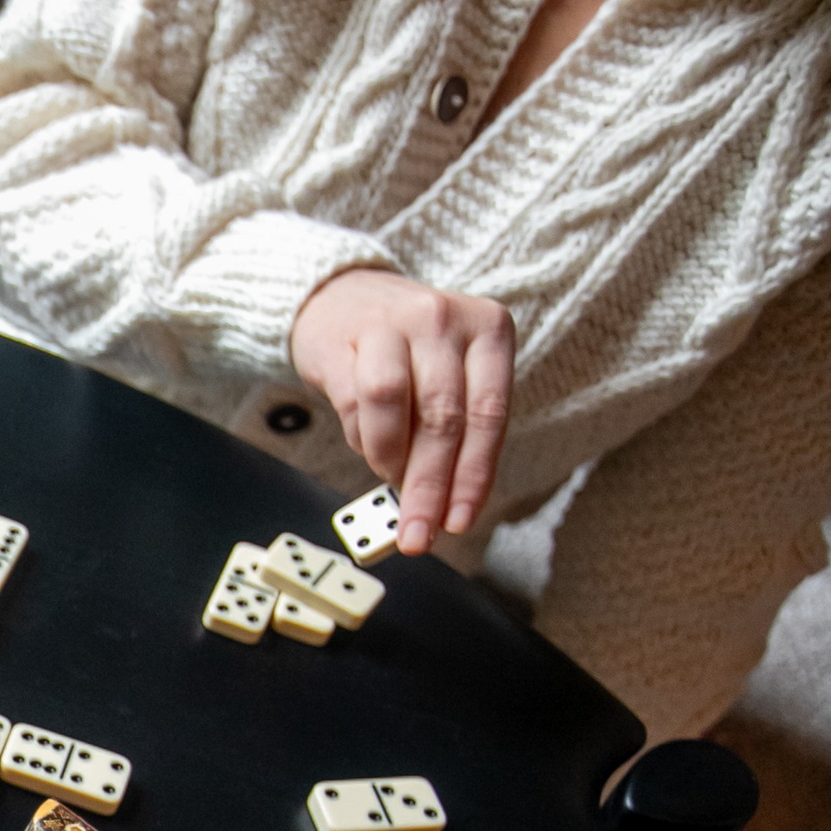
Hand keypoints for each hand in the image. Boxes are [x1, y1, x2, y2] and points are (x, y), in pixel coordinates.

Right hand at [289, 269, 513, 555]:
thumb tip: (441, 502)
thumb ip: (454, 427)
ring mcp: (392, 324)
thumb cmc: (406, 348)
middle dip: (429, 485)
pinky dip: (360, 438)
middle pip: (443, 416)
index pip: (488, 413)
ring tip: (388, 476)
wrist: (340, 297)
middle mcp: (444, 319)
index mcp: (489, 328)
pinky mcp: (343, 339)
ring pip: (392, 403)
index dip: (474, 474)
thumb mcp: (449, 371)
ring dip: (389, 457)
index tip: (459, 521)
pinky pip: (352, 402)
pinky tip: (366, 445)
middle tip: (417, 532)